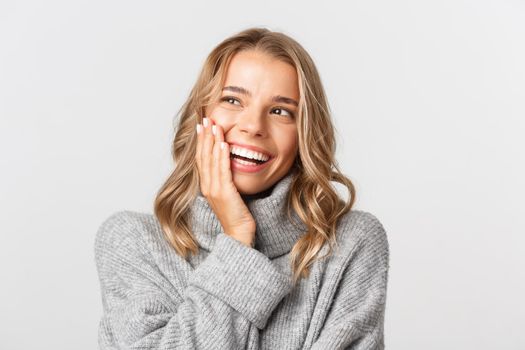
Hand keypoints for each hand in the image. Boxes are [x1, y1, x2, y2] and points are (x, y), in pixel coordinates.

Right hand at [195, 116, 255, 246]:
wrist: (239, 234)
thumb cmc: (236, 215)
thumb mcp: (229, 194)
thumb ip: (226, 180)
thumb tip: (229, 165)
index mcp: (207, 185)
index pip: (202, 158)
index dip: (201, 141)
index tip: (202, 126)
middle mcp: (208, 186)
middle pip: (203, 156)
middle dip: (204, 136)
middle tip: (205, 118)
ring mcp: (214, 190)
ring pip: (211, 160)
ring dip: (212, 141)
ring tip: (214, 125)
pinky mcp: (225, 193)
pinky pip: (223, 171)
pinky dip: (222, 156)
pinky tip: (223, 144)